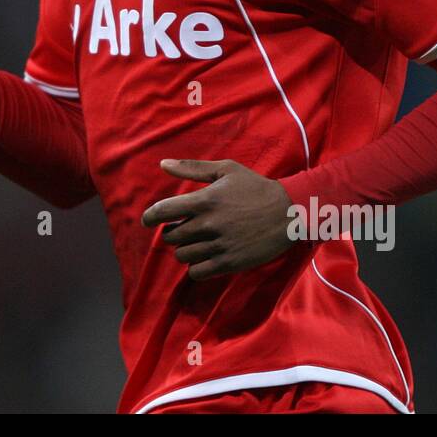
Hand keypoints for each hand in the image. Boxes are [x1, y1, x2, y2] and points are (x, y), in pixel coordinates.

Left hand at [141, 159, 296, 280]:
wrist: (288, 212)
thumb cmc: (255, 187)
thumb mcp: (225, 170)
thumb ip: (192, 168)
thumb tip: (162, 164)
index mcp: (204, 200)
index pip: (163, 211)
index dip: (150, 217)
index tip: (148, 220)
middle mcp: (208, 224)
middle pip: (171, 236)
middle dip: (172, 232)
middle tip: (183, 228)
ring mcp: (218, 245)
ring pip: (183, 255)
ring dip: (185, 249)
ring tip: (197, 241)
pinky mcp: (229, 263)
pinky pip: (197, 272)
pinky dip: (196, 266)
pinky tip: (205, 256)